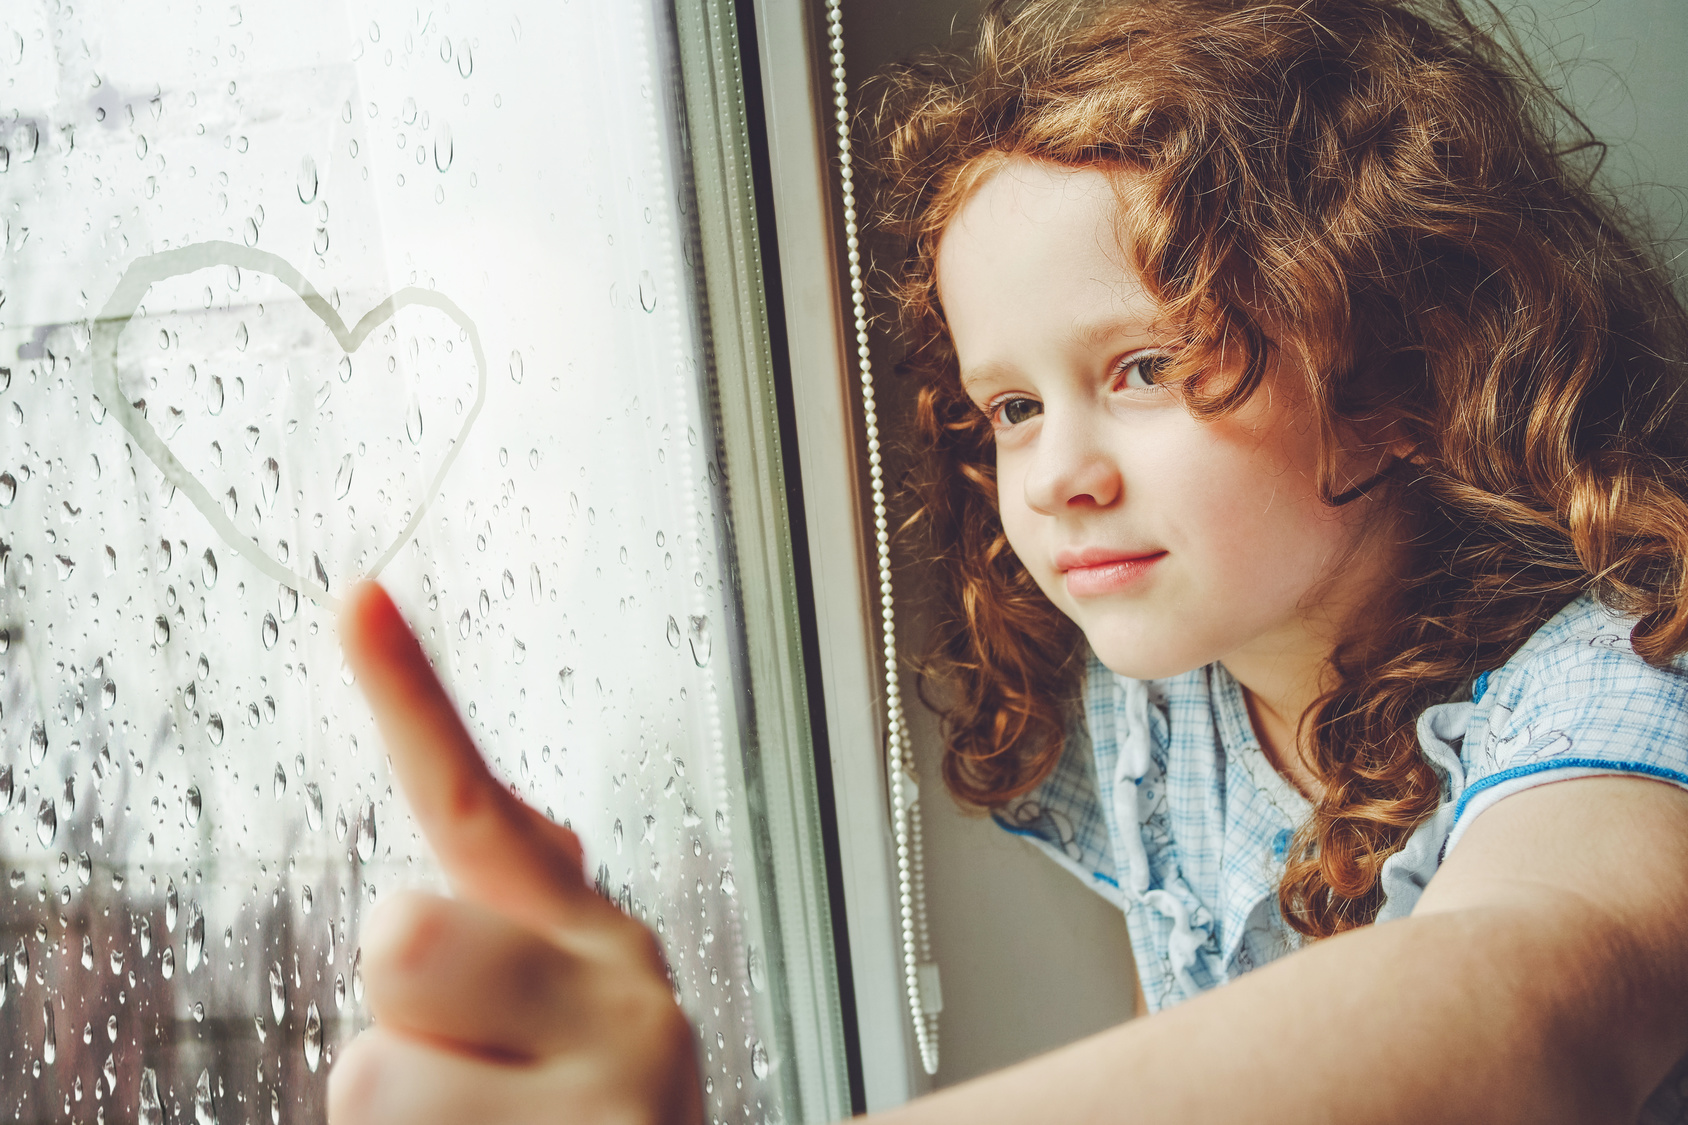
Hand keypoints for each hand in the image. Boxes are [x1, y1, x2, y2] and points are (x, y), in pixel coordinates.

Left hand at [328, 581, 704, 1124]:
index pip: (484, 806)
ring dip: (404, 1119)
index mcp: (600, 947)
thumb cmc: (588, 1122)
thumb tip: (528, 814)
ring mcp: (604, 1112)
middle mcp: (622, 1011)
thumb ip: (537, 918)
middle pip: (400, 937)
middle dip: (397, 1010)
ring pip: (372, 1075)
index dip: (411, 697)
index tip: (355, 594)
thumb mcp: (583, 1013)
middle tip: (462, 1064)